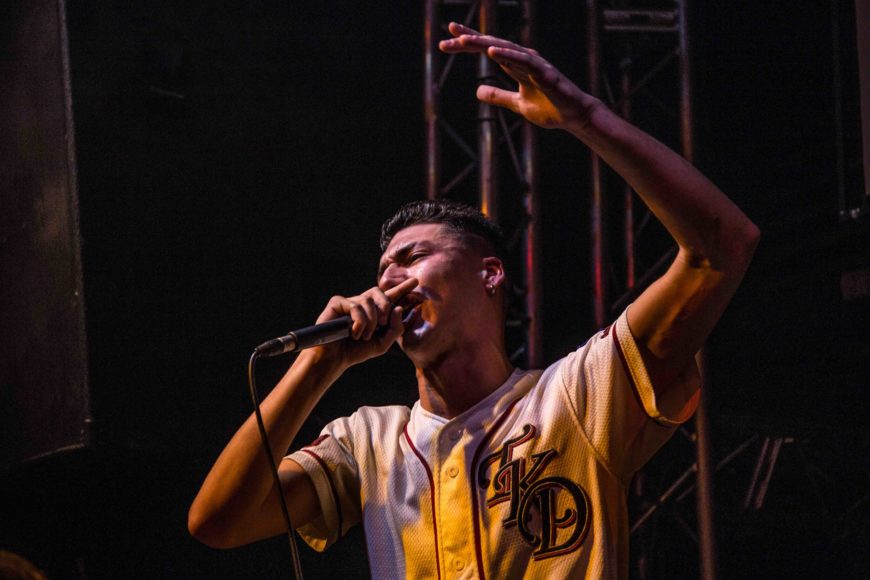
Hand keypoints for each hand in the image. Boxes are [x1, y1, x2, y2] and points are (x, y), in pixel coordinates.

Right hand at [312, 277, 418, 368]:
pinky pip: (355, 305)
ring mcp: (349, 302)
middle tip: (382, 323)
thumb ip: (395, 328)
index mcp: (374, 312)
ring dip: (370, 322)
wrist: (335, 358)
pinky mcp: (337, 303)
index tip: (416, 281)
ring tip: (363, 336)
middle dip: (385, 306)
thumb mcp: (382, 343)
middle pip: (379, 292)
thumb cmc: (356, 351)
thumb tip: (399, 308)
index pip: (390, 297)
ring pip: (367, 301)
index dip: (402, 288)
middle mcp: (362, 304)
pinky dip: (358, 322)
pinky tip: (354, 333)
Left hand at [439, 22, 599, 131]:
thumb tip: (478, 92)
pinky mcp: (544, 73)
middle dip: (471, 38)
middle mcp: (523, 59)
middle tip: (449, 32)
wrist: (573, 116)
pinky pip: (524, 61)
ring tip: (464, 39)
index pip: (488, 49)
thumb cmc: (549, 107)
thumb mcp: (517, 103)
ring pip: (505, 49)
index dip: (469, 43)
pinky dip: (508, 55)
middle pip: (492, 44)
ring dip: (484, 43)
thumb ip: (499, 96)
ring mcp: (534, 64)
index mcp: (515, 64)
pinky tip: (492, 52)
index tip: (448, 39)